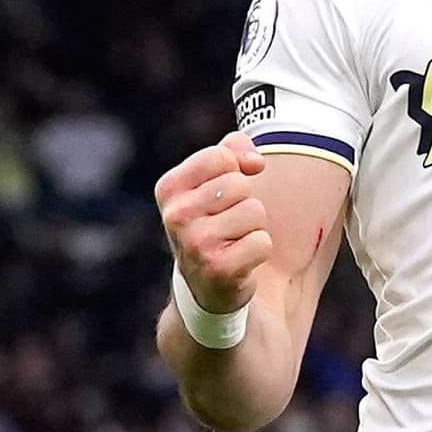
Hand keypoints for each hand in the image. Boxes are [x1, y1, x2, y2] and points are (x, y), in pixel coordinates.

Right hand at [155, 133, 271, 313]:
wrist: (205, 282)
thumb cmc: (213, 219)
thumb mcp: (214, 178)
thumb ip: (232, 150)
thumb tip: (254, 162)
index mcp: (169, 188)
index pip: (220, 157)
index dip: (235, 169)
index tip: (227, 188)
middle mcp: (176, 216)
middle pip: (239, 184)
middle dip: (244, 201)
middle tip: (227, 222)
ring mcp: (195, 244)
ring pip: (254, 212)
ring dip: (253, 226)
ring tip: (233, 240)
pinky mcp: (218, 269)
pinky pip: (262, 241)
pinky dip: (259, 250)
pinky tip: (239, 260)